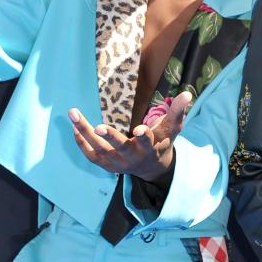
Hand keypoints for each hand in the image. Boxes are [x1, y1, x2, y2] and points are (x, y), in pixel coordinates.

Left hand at [69, 92, 190, 181]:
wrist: (151, 167)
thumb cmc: (162, 141)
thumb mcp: (172, 127)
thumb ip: (177, 111)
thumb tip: (187, 94)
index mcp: (150, 148)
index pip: (147, 143)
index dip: (144, 137)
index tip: (139, 129)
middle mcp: (133, 158)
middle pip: (120, 149)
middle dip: (110, 138)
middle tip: (98, 126)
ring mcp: (118, 164)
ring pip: (99, 151)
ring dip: (85, 133)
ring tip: (73, 115)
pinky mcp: (106, 165)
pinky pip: (91, 155)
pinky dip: (81, 142)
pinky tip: (75, 128)